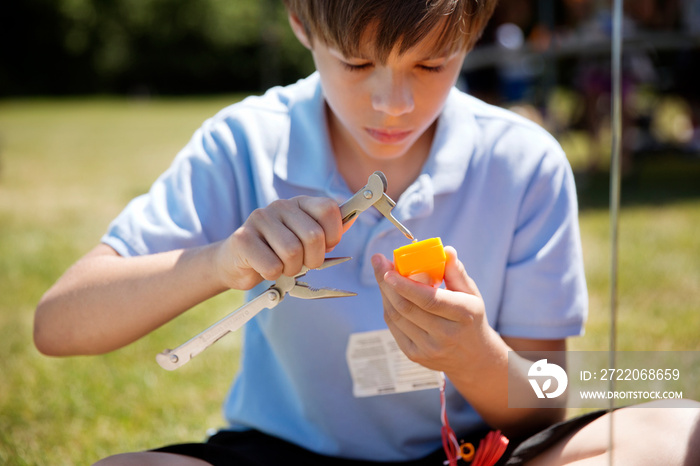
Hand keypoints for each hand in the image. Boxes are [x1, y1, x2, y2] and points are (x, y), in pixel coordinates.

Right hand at [215, 196, 342, 289]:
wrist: (237, 262)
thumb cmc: (277, 252)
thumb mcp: (305, 239)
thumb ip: (328, 230)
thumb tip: (353, 218)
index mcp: (300, 203)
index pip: (329, 209)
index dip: (333, 235)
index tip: (325, 247)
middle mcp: (280, 206)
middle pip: (313, 236)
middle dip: (313, 259)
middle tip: (302, 264)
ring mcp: (260, 219)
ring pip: (292, 252)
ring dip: (291, 269)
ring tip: (283, 266)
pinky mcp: (242, 238)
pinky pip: (272, 265)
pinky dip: (273, 275)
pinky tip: (265, 269)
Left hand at [371, 246, 499, 376]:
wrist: (473, 358)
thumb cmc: (470, 318)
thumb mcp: (471, 294)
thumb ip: (456, 272)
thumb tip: (446, 250)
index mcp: (463, 315)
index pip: (430, 300)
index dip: (406, 285)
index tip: (388, 270)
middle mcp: (446, 335)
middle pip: (407, 308)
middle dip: (386, 283)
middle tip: (378, 262)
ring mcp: (429, 349)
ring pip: (397, 317)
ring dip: (385, 293)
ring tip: (382, 275)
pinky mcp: (415, 355)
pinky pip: (394, 327)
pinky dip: (388, 307)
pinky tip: (388, 294)